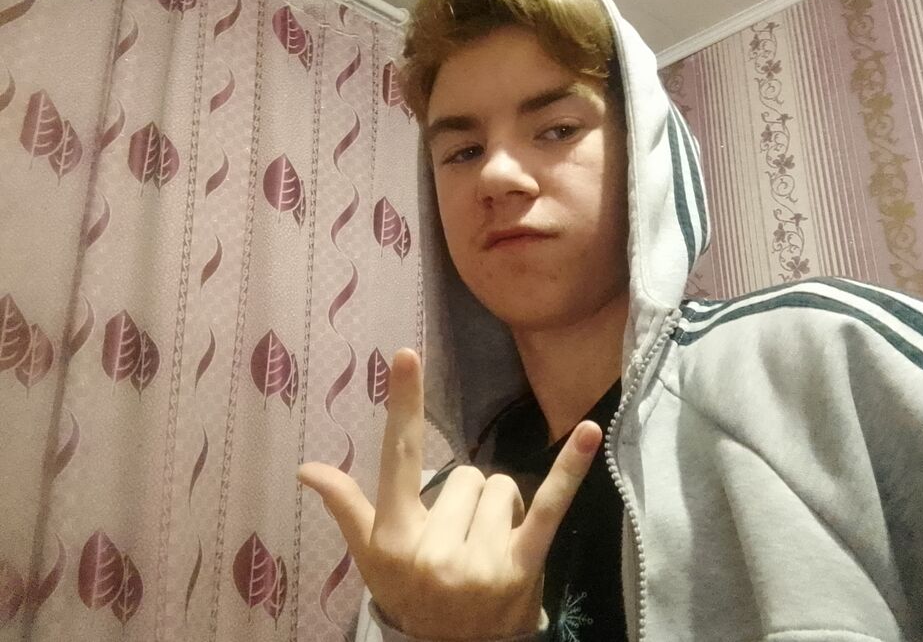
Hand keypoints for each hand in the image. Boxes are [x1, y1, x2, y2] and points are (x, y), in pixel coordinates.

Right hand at [298, 348, 601, 640]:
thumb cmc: (410, 594)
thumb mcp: (372, 557)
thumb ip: (346, 506)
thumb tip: (306, 467)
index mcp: (395, 535)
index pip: (397, 458)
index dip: (403, 405)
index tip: (407, 354)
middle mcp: (433, 548)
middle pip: (465, 474)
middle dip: (466, 497)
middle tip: (460, 537)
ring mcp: (479, 560)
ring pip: (501, 487)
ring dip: (500, 509)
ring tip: (486, 547)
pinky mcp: (521, 566)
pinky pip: (550, 506)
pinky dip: (571, 469)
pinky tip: (589, 433)